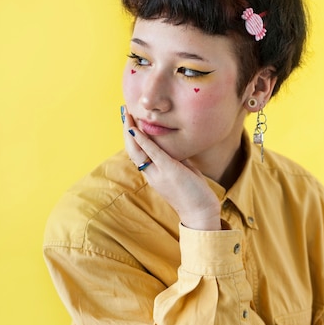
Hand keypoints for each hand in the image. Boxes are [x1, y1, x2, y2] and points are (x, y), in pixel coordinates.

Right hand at [122, 107, 221, 230]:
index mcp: (154, 174)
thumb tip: (173, 145)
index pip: (137, 153)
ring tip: (126, 114)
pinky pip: (153, 153)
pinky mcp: (169, 171)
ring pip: (137, 150)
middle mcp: (152, 174)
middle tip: (123, 112)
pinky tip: (136, 129)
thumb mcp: (183, 171)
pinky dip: (143, 140)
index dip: (131, 137)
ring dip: (130, 131)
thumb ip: (175, 158)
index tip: (128, 121)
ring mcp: (159, 173)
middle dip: (126, 130)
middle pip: (132, 150)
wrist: (200, 212)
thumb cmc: (194, 192)